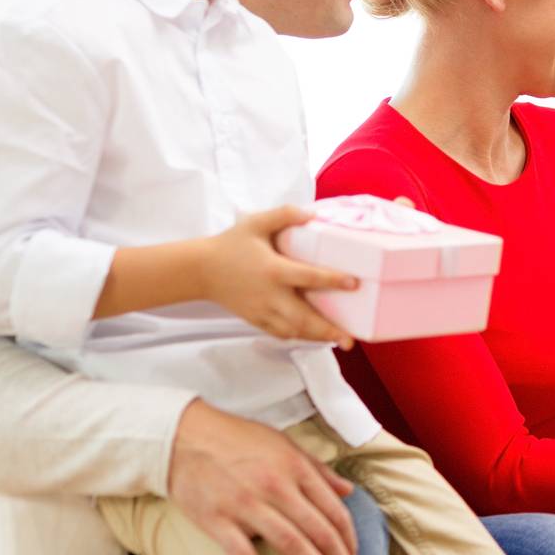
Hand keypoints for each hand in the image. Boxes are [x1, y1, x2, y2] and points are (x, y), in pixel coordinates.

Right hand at [167, 400, 361, 554]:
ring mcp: (247, 504)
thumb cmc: (237, 439)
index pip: (333, 510)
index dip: (348, 539)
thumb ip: (318, 470)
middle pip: (319, 531)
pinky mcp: (217, 520)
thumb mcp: (285, 444)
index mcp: (296, 468)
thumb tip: (347, 491)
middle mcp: (277, 487)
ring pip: (291, 543)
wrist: (183, 437)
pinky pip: (242, 553)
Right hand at [199, 206, 358, 348]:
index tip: (354, 284)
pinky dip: (298, 337)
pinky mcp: (255, 319)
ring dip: (316, 337)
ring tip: (339, 340)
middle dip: (327, 330)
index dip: (332, 280)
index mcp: (273, 270)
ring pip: (293, 330)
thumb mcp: (255, 223)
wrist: (200, 270)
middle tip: (350, 340)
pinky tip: (314, 337)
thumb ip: (284, 214)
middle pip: (303, 318)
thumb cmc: (230, 244)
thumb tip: (312, 213)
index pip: (308, 277)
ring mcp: (262, 311)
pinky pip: (280, 333)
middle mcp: (270, 295)